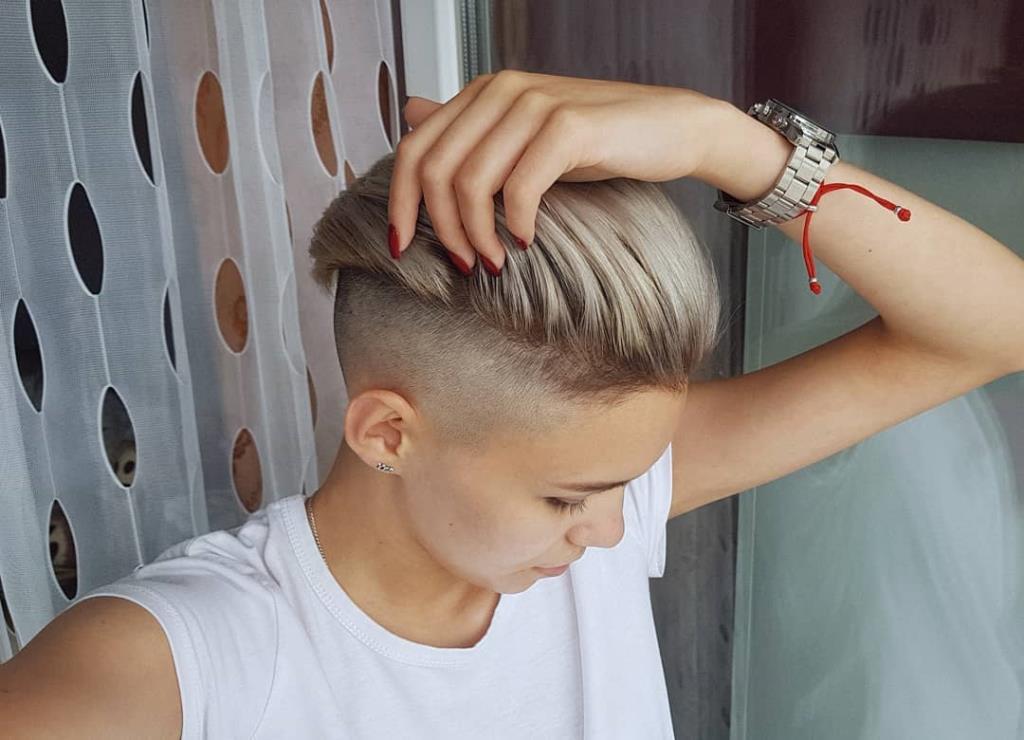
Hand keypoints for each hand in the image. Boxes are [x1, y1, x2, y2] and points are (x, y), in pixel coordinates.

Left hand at [387, 70, 723, 273]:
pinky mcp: (568, 126)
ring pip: (471, 182)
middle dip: (440, 228)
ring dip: (476, 234)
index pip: (415, 149)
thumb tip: (409, 112)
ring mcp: (534, 103)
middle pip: (435, 169)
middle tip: (464, 264)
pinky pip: (520, 187)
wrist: (673, 128)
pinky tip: (527, 240)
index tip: (401, 248)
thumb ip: (470, 129)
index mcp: (482, 93)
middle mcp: (501, 89)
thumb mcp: (524, 136)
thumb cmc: (598, 141)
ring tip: (493, 261)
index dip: (399, 203)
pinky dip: (516, 223)